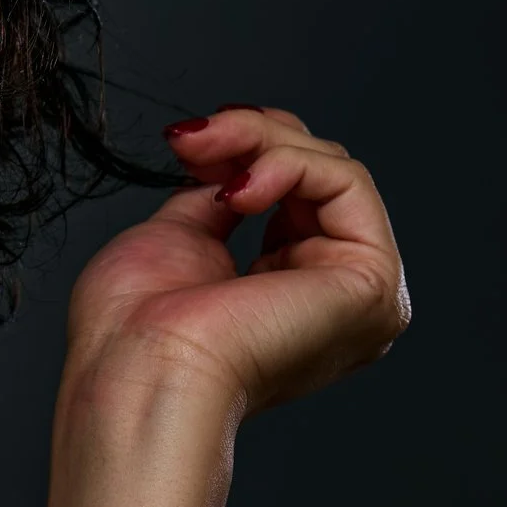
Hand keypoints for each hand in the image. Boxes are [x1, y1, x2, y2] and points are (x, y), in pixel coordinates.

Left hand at [64, 105, 409, 417]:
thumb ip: (215, 200)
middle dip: (250, 136)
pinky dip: (287, 165)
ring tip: (203, 155)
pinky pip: (347, 183)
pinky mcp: (373, 284)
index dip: (245, 146)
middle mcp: (334, 296)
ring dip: (260, 142)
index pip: (295, 191)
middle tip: (190, 139)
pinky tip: (239, 192)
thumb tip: (233, 163)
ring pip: (334, 168)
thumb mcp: (176, 239)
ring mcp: (361, 293)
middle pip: (318, 172)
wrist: (140, 371)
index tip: (186, 141)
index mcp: (289, 292)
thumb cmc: (133, 329)